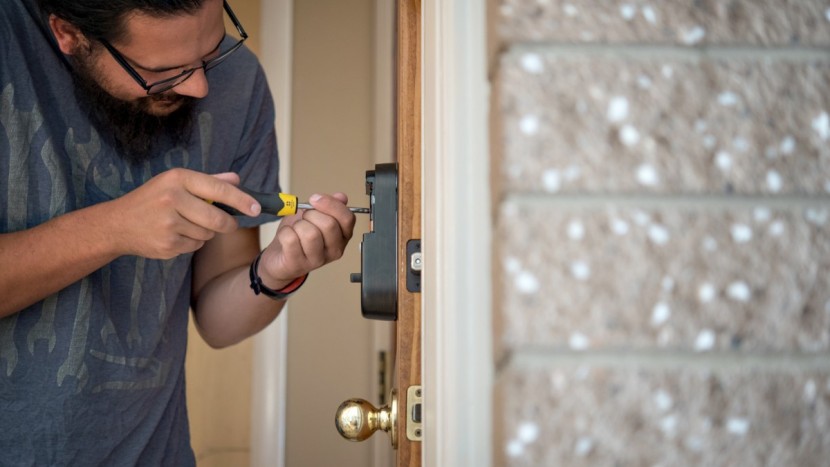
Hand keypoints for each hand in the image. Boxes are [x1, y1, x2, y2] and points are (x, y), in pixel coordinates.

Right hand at [107, 169, 260, 258]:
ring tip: (186, 224)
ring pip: (208, 233)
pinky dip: (193, 242)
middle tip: (229, 224)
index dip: (242, 200)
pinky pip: (195, 245)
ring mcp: (169, 223)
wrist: (117, 224)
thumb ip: (208, 181)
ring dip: (206, 232)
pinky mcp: (167, 244)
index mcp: (177, 178)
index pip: (219, 190)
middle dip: (228, 224)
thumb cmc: (152, 199)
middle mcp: (172, 199)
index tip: (257, 209)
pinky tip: (176, 235)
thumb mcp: (175, 182)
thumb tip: (237, 180)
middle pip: (218, 218)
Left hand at [258, 193, 355, 286]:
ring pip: (310, 234)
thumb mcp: (314, 215)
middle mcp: (335, 250)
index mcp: (342, 236)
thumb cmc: (299, 235)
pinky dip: (284, 232)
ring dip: (298, 225)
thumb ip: (329, 205)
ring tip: (296, 229)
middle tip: (304, 217)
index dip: (331, 204)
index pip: (347, 218)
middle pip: (329, 225)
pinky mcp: (299, 264)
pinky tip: (286, 237)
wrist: (279, 255)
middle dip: (311, 214)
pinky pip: (291, 240)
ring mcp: (317, 260)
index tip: (315, 199)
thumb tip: (341, 197)